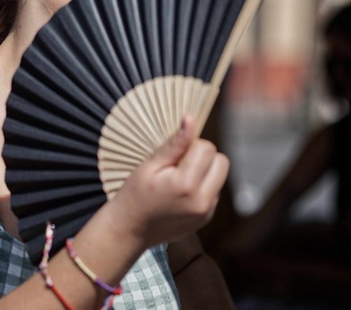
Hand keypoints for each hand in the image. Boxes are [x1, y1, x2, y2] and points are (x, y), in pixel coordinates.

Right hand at [111, 116, 229, 248]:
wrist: (130, 230)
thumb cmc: (135, 195)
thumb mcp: (150, 165)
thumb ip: (174, 144)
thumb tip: (190, 119)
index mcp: (186, 185)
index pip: (206, 148)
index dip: (191, 145)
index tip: (173, 155)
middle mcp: (202, 201)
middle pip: (221, 161)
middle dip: (203, 157)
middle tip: (178, 165)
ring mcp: (206, 212)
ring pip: (220, 176)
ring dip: (205, 171)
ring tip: (179, 179)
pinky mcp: (206, 218)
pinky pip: (214, 191)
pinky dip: (202, 186)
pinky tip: (181, 193)